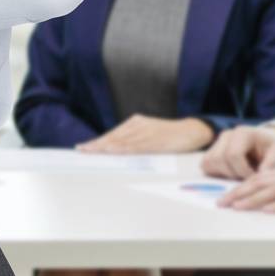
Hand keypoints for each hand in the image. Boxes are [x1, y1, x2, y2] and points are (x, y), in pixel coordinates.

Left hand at [79, 115, 214, 153]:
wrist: (193, 130)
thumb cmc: (171, 136)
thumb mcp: (151, 136)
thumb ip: (136, 142)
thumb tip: (119, 152)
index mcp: (136, 123)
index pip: (113, 134)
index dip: (98, 141)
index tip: (84, 147)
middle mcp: (138, 124)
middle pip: (114, 136)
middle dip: (97, 144)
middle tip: (82, 150)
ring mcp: (146, 130)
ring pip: (122, 140)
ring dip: (106, 146)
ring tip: (92, 151)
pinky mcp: (155, 138)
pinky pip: (136, 145)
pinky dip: (124, 148)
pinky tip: (114, 150)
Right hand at [202, 125, 274, 179]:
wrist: (268, 141)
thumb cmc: (274, 147)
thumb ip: (271, 164)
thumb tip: (259, 177)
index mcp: (243, 133)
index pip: (233, 154)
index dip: (243, 171)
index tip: (255, 178)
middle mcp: (226, 135)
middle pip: (219, 160)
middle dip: (234, 175)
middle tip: (248, 179)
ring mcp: (217, 143)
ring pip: (209, 163)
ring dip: (224, 175)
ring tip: (240, 176)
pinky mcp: (212, 151)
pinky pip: (206, 165)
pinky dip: (217, 174)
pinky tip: (232, 175)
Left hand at [218, 163, 274, 212]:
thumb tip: (272, 182)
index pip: (259, 178)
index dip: (240, 187)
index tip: (225, 197)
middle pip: (261, 183)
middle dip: (239, 193)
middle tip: (222, 203)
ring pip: (274, 191)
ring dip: (254, 199)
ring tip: (238, 207)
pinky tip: (268, 211)